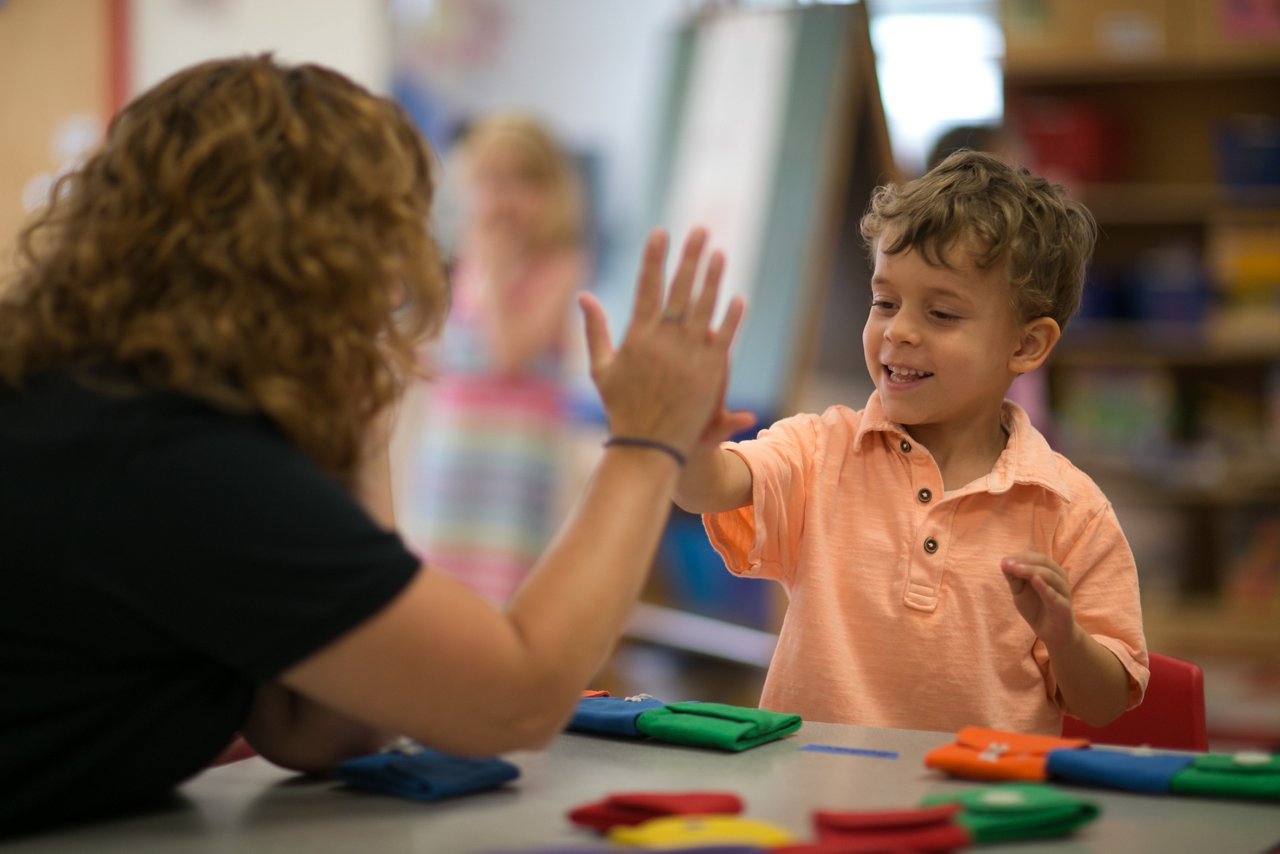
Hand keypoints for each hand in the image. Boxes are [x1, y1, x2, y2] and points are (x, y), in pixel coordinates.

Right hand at [578, 227, 744, 453]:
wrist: (649, 445)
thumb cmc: (621, 407)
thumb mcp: (601, 368)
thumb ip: (595, 330)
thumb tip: (583, 296)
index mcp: (637, 337)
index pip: (647, 287)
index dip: (654, 258)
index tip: (660, 233)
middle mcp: (665, 341)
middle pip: (680, 289)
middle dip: (689, 257)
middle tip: (699, 230)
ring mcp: (690, 355)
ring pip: (705, 307)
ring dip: (713, 278)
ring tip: (719, 253)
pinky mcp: (710, 371)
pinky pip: (724, 337)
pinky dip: (731, 317)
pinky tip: (737, 297)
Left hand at [1000, 552, 1075, 647]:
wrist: (1052, 634)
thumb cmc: (1036, 609)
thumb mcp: (1020, 592)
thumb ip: (1014, 578)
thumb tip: (1003, 562)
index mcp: (1049, 572)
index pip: (1036, 558)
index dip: (1021, 557)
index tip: (1004, 561)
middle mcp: (1059, 578)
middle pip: (1044, 563)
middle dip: (1025, 561)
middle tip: (1007, 563)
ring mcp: (1063, 592)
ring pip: (1051, 576)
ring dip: (1032, 570)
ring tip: (1017, 569)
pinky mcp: (1064, 607)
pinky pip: (1055, 595)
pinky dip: (1045, 587)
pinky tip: (1036, 580)